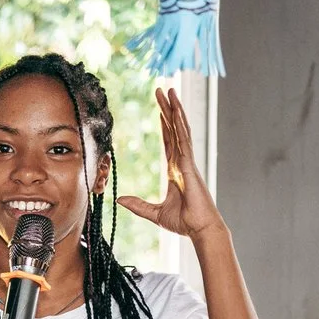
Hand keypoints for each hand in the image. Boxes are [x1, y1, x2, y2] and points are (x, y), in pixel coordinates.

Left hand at [117, 87, 224, 240]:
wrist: (199, 229)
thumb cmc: (183, 222)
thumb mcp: (154, 213)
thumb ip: (137, 205)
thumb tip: (119, 200)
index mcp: (175, 170)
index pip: (169, 141)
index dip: (164, 124)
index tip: (160, 110)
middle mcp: (182, 161)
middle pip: (174, 129)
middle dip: (167, 109)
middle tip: (161, 89)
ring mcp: (187, 161)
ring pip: (180, 128)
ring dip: (174, 108)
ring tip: (169, 90)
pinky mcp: (190, 165)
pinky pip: (184, 139)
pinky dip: (180, 123)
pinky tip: (175, 109)